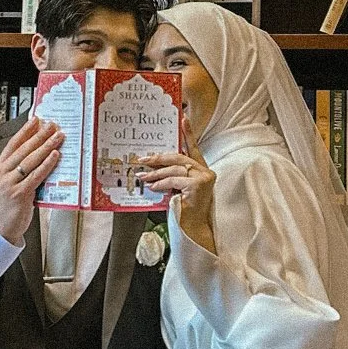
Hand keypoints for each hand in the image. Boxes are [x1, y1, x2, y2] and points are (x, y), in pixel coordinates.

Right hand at [0, 117, 66, 244]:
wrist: (1, 228)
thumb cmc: (7, 205)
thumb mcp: (7, 183)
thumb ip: (19, 169)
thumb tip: (40, 152)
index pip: (13, 144)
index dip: (25, 131)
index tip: (36, 120)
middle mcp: (2, 173)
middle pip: (24, 149)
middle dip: (40, 135)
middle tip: (52, 125)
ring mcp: (10, 183)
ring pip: (31, 160)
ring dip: (47, 146)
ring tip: (58, 137)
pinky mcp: (20, 194)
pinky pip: (36, 175)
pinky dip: (47, 164)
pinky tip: (55, 156)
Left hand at [138, 120, 215, 252]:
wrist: (193, 230)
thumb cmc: (184, 211)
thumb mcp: (177, 189)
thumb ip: (172, 177)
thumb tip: (152, 168)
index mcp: (201, 170)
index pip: (194, 149)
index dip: (189, 133)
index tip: (183, 118)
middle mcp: (205, 171)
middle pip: (180, 157)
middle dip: (159, 157)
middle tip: (142, 160)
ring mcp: (204, 178)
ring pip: (175, 168)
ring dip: (156, 173)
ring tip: (143, 177)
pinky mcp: (199, 185)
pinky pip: (175, 179)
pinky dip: (162, 183)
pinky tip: (153, 187)